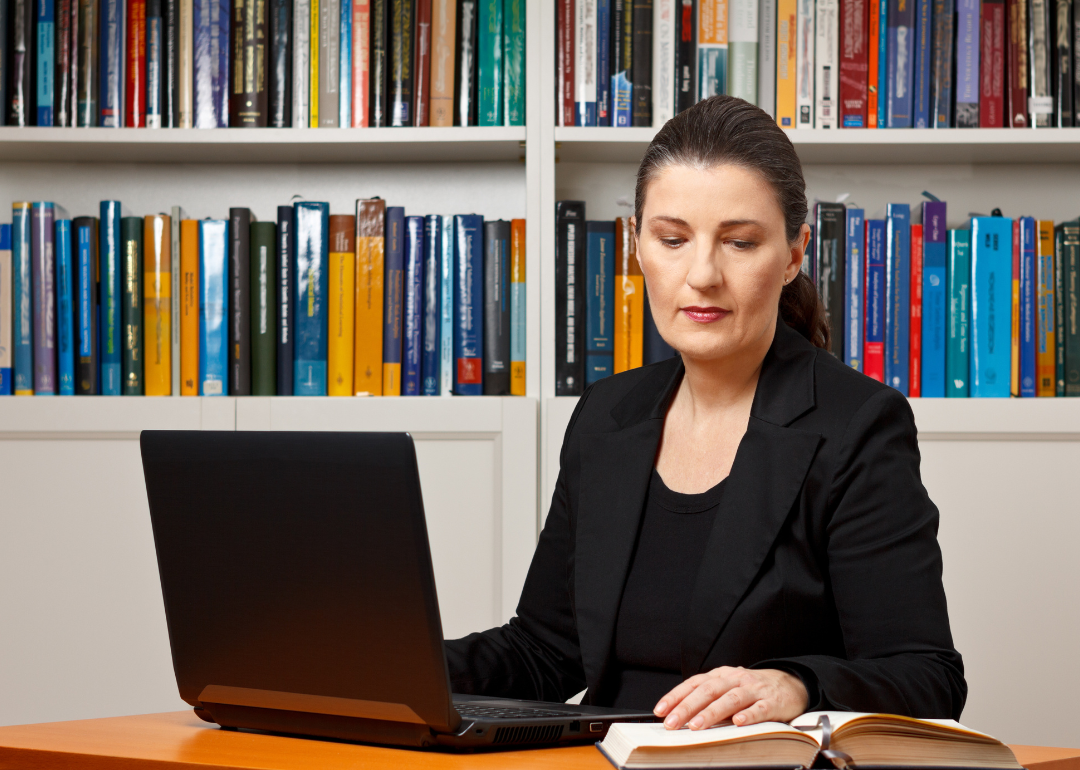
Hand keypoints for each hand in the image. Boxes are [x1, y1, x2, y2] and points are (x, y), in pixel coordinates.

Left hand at [653, 666, 807, 729]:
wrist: (789, 683)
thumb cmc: (751, 689)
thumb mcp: (727, 688)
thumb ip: (707, 699)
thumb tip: (679, 716)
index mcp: (721, 675)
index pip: (694, 683)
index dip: (676, 696)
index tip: (660, 710)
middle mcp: (735, 679)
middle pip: (708, 691)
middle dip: (687, 707)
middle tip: (672, 723)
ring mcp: (754, 690)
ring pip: (730, 699)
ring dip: (712, 712)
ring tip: (697, 725)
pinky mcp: (772, 702)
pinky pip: (759, 709)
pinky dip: (748, 715)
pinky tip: (738, 723)